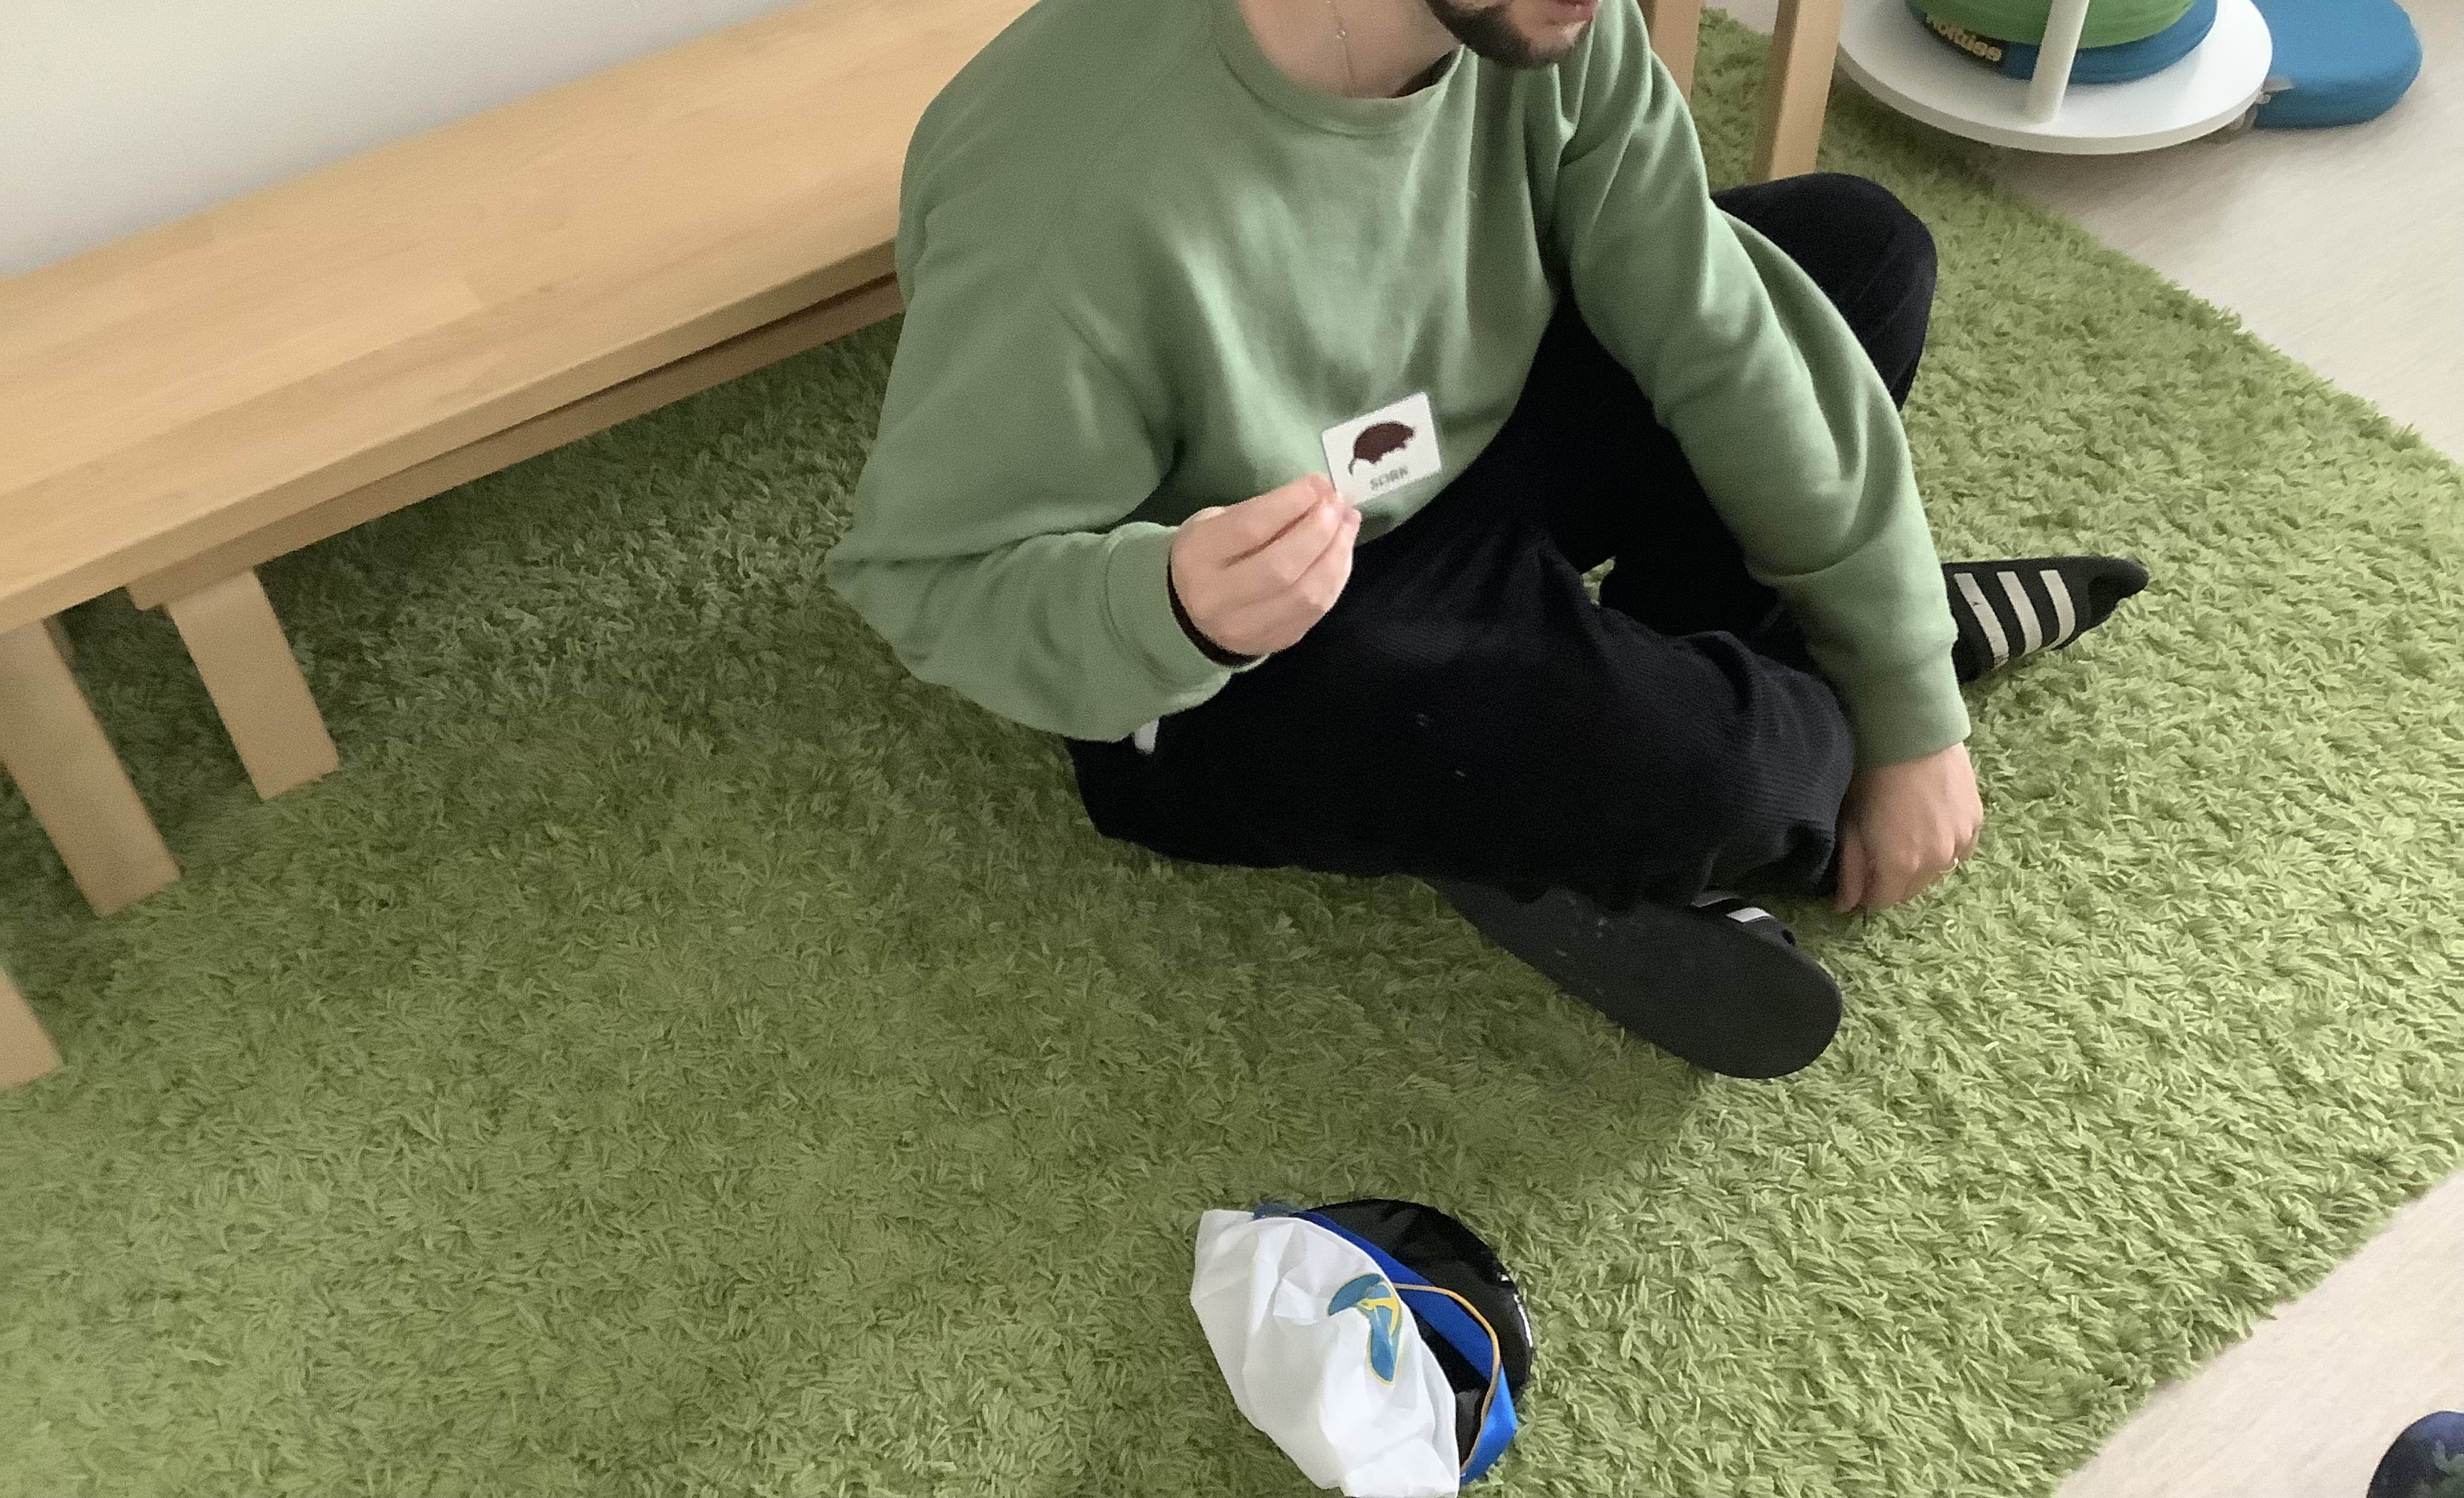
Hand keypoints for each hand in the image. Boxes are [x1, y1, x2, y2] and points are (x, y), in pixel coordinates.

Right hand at [1170, 474, 1360, 658]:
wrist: (1192, 614)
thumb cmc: (1211, 555)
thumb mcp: (1217, 522)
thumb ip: (1263, 511)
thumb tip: (1320, 494)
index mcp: (1196, 557)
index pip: (1250, 529)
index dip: (1292, 503)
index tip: (1320, 483)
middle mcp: (1216, 598)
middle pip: (1281, 566)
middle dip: (1319, 530)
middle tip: (1338, 503)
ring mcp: (1245, 628)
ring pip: (1305, 594)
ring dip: (1336, 554)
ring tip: (1348, 523)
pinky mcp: (1274, 642)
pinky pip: (1316, 610)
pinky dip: (1336, 577)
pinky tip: (1342, 552)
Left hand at [1834, 741, 1983, 911]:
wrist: (1911, 734)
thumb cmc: (1870, 777)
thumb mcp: (1850, 824)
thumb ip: (1851, 869)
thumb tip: (1845, 906)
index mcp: (1900, 867)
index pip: (1883, 902)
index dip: (1868, 893)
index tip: (1860, 876)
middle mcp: (1935, 863)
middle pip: (1911, 890)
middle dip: (1893, 881)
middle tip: (1880, 855)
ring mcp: (1960, 843)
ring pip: (1938, 871)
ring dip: (1921, 866)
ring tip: (1905, 839)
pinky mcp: (1976, 822)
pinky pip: (1960, 850)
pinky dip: (1945, 848)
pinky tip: (1931, 829)